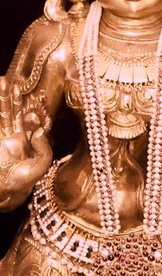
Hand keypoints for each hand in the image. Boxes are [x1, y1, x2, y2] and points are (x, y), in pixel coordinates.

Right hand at [0, 77, 51, 191]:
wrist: (2, 193)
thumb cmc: (21, 184)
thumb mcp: (39, 168)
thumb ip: (44, 149)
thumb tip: (40, 131)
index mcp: (28, 142)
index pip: (32, 124)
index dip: (33, 117)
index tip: (32, 114)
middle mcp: (13, 137)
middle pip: (15, 113)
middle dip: (13, 98)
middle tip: (12, 83)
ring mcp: (1, 138)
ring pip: (2, 114)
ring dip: (2, 99)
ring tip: (2, 82)